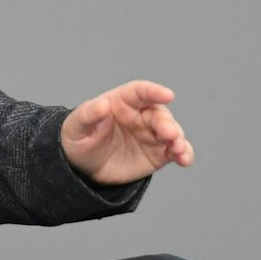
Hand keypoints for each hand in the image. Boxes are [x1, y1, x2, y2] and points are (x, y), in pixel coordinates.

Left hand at [60, 80, 194, 185]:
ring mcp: (151, 134)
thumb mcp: (76, 127)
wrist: (82, 167)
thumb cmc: (79, 139)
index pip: (140, 92)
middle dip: (167, 123)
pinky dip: (183, 154)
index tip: (168, 95)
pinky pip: (175, 151)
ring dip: (178, 139)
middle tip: (170, 134)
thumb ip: (88, 114)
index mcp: (122, 102)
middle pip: (159, 114)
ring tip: (179, 150)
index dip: (154, 92)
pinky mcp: (158, 154)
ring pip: (171, 132)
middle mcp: (140, 115)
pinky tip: (184, 159)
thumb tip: (102, 104)